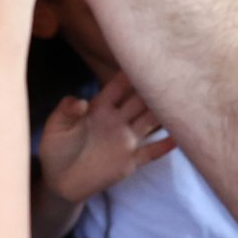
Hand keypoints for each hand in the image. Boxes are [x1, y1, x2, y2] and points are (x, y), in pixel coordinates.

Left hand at [37, 69, 175, 204]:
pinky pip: (151, 152)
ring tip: (182, 101)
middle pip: (140, 100)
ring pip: (150, 121)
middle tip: (172, 72)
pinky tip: (179, 138)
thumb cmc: (56, 148)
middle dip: (154, 87)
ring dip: (163, 113)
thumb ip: (66, 111)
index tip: (144, 56)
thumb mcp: (55, 127)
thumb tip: (80, 101)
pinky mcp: (130, 162)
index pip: (119, 86)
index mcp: (101, 107)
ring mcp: (126, 140)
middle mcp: (118, 120)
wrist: (60, 181)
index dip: (131, 72)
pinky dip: (164, 146)